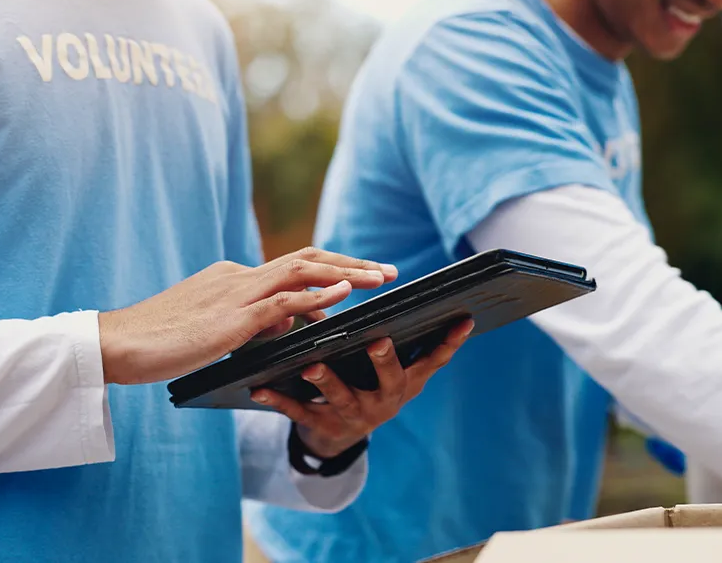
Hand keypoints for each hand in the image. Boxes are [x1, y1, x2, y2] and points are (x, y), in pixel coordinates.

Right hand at [98, 247, 398, 384]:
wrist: (118, 343)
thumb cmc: (157, 342)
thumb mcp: (210, 329)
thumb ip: (249, 324)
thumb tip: (286, 324)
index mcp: (232, 279)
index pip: (291, 268)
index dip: (330, 273)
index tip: (360, 281)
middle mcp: (238, 277)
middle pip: (307, 258)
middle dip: (351, 263)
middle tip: (387, 272)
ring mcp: (236, 294)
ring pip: (302, 270)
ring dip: (347, 273)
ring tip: (381, 279)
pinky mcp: (231, 318)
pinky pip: (283, 300)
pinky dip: (317, 294)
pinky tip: (344, 296)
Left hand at [252, 320, 473, 457]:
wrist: (337, 435)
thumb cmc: (365, 382)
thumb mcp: (386, 368)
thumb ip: (396, 337)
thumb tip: (395, 285)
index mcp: (405, 381)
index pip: (433, 360)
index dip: (449, 343)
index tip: (461, 320)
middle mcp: (386, 401)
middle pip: (389, 380)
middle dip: (385, 361)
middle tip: (378, 341)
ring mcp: (355, 417)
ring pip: (341, 398)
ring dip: (327, 381)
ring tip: (311, 366)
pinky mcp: (323, 427)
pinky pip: (298, 413)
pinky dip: (278, 400)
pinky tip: (260, 388)